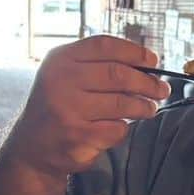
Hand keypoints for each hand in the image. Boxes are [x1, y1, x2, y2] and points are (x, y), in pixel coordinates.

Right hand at [10, 36, 169, 178]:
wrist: (32, 148)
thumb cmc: (59, 106)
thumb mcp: (66, 74)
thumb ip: (98, 64)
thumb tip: (146, 63)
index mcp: (60, 59)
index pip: (105, 45)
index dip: (134, 52)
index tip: (153, 60)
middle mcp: (61, 81)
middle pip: (119, 74)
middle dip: (147, 82)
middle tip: (161, 89)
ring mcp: (69, 110)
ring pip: (123, 103)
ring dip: (143, 107)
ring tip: (149, 108)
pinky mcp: (79, 137)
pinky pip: (117, 129)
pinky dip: (123, 128)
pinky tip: (117, 127)